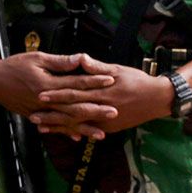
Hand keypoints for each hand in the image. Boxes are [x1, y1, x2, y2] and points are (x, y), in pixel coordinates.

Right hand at [0, 51, 116, 136]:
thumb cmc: (14, 65)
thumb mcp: (36, 58)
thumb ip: (59, 62)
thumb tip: (80, 59)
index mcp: (46, 83)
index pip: (75, 82)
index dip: (93, 81)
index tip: (111, 80)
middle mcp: (43, 100)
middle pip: (73, 106)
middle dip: (95, 110)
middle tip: (114, 112)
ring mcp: (38, 110)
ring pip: (64, 121)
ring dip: (83, 128)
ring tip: (101, 134)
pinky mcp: (33, 116)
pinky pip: (52, 126)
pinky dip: (64, 132)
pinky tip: (77, 138)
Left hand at [31, 53, 175, 139]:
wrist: (158, 99)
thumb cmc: (137, 81)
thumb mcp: (118, 69)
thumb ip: (97, 67)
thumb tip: (81, 58)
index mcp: (103, 91)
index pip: (75, 92)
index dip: (57, 95)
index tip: (40, 95)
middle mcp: (103, 108)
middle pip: (72, 112)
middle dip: (52, 115)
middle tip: (33, 116)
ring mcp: (106, 121)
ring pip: (78, 124)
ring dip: (59, 127)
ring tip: (41, 127)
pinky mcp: (109, 128)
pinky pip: (88, 131)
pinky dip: (74, 132)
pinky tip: (61, 134)